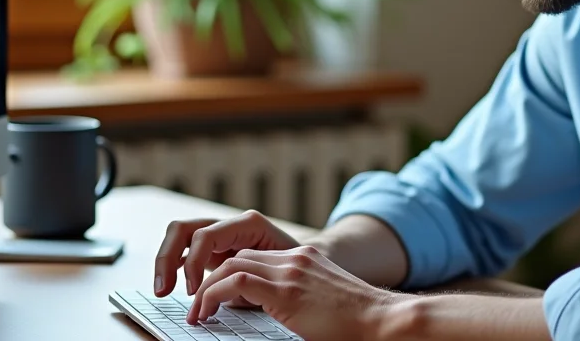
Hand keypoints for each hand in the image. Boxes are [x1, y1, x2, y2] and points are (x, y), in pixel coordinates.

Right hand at [154, 211, 300, 297]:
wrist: (310, 261)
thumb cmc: (298, 267)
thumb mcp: (279, 273)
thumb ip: (252, 282)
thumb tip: (227, 298)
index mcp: (248, 224)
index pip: (205, 236)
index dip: (194, 263)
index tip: (193, 291)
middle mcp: (230, 225)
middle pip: (183, 229)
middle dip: (167, 258)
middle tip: (163, 290)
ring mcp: (219, 235)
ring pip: (180, 236)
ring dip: (166, 261)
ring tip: (162, 291)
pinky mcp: (214, 249)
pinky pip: (186, 251)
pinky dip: (173, 266)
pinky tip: (167, 286)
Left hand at [186, 245, 403, 339]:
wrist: (382, 320)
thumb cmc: (358, 323)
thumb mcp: (322, 304)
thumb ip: (296, 301)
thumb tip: (274, 317)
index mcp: (304, 260)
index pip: (254, 258)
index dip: (228, 278)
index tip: (215, 301)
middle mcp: (296, 258)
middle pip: (238, 257)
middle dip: (210, 279)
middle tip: (197, 306)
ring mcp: (291, 270)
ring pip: (231, 264)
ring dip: (206, 288)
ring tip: (197, 313)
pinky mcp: (287, 289)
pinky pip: (236, 282)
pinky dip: (213, 295)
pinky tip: (206, 312)